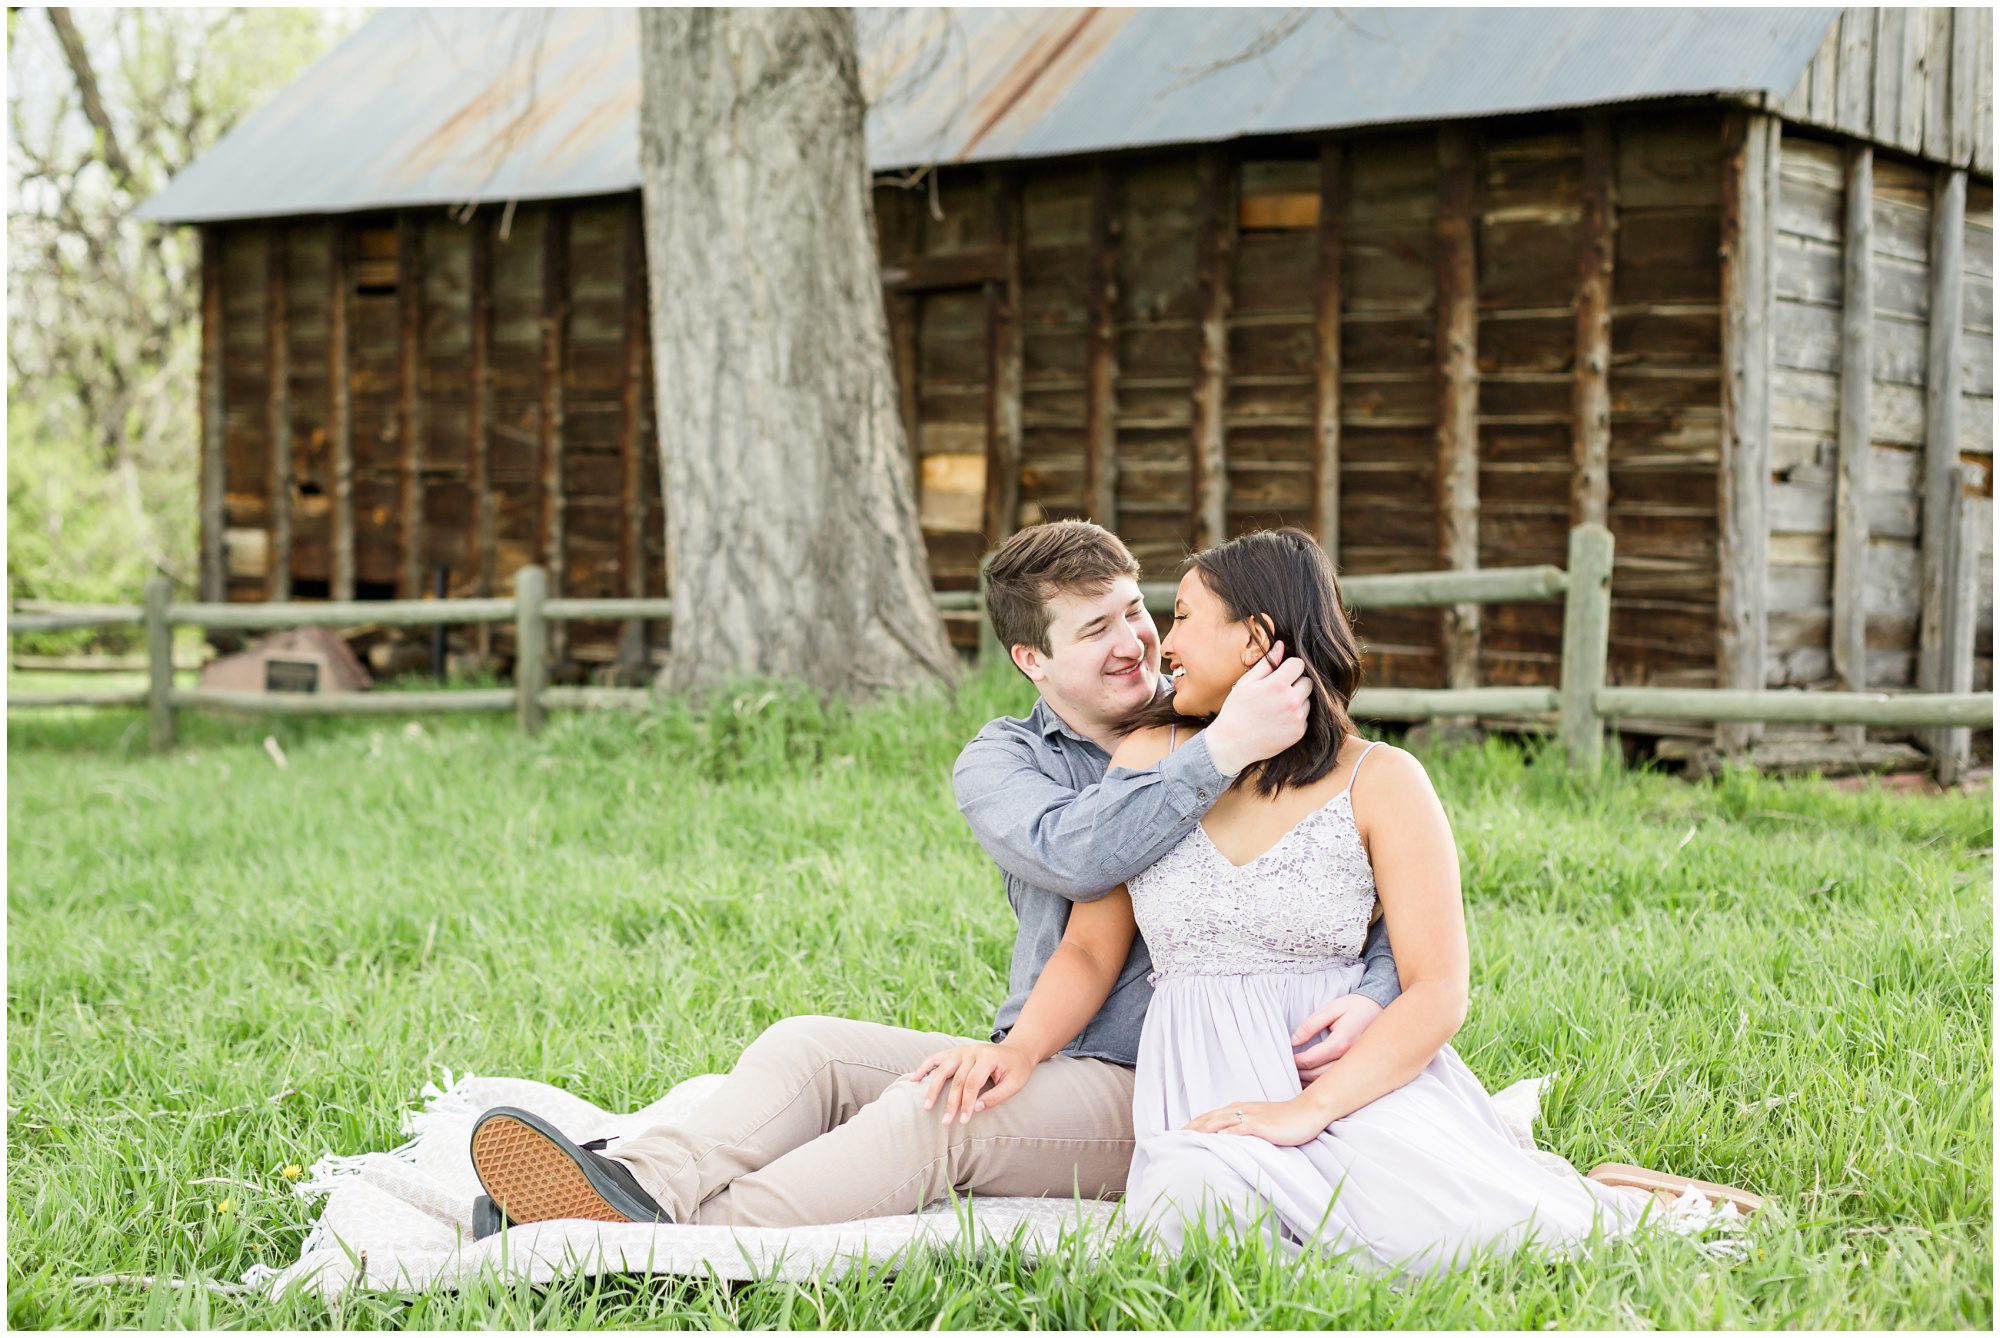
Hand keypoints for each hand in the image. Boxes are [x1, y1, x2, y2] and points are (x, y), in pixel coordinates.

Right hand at [905, 1042, 1036, 1124]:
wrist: (1017, 1050)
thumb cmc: (1017, 1070)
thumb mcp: (1015, 1084)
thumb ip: (996, 1097)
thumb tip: (975, 1109)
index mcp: (988, 1057)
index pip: (972, 1083)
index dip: (967, 1102)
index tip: (963, 1120)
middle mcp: (972, 1051)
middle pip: (957, 1079)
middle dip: (951, 1103)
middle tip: (945, 1123)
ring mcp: (962, 1050)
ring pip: (943, 1069)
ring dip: (933, 1088)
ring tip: (927, 1106)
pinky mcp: (955, 1052)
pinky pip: (936, 1058)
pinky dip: (924, 1067)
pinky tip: (914, 1079)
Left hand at [1184, 1096, 1329, 1146]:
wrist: (1308, 1112)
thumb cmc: (1285, 1120)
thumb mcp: (1259, 1122)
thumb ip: (1242, 1127)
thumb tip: (1225, 1139)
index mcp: (1238, 1109)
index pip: (1209, 1116)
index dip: (1192, 1124)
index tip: (1176, 1134)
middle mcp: (1241, 1110)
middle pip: (1209, 1118)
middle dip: (1191, 1127)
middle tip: (1173, 1138)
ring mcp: (1252, 1116)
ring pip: (1221, 1121)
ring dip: (1203, 1129)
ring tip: (1187, 1138)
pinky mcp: (1263, 1125)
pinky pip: (1243, 1127)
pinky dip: (1229, 1132)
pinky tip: (1219, 1139)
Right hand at [1203, 640, 1311, 776]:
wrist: (1233, 743)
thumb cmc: (1236, 710)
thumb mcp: (1246, 683)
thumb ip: (1266, 663)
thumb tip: (1281, 646)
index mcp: (1278, 684)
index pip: (1299, 664)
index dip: (1289, 666)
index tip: (1280, 673)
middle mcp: (1292, 701)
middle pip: (1308, 681)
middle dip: (1296, 682)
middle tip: (1278, 690)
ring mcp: (1297, 718)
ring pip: (1308, 699)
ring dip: (1297, 699)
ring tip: (1277, 706)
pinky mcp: (1299, 732)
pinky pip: (1305, 716)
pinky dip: (1295, 715)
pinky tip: (1278, 719)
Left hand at [1290, 995, 1384, 1081]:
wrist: (1381, 1008)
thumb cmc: (1356, 1006)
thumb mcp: (1331, 1008)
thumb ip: (1310, 1025)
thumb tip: (1293, 1041)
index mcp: (1342, 1042)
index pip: (1311, 1060)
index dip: (1295, 1061)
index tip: (1286, 1057)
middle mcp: (1350, 1058)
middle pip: (1317, 1075)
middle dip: (1299, 1073)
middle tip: (1288, 1067)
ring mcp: (1356, 1065)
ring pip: (1328, 1082)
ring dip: (1310, 1081)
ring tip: (1298, 1073)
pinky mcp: (1359, 1068)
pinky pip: (1338, 1081)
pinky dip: (1323, 1082)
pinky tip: (1313, 1078)